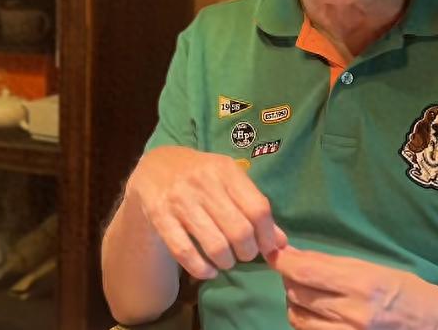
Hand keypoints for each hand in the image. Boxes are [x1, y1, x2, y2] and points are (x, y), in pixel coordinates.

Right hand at [126, 145, 286, 279]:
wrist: (155, 166)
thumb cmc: (200, 174)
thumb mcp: (228, 181)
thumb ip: (253, 207)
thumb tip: (282, 243)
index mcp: (225, 170)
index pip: (258, 208)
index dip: (267, 235)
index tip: (268, 248)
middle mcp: (203, 182)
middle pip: (239, 230)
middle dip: (247, 252)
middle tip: (244, 254)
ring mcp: (180, 199)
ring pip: (215, 245)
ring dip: (226, 262)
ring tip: (226, 261)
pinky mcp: (159, 216)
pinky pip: (185, 253)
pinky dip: (202, 269)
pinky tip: (208, 270)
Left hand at [268, 246, 437, 329]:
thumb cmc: (411, 292)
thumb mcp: (375, 269)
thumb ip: (334, 265)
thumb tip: (295, 256)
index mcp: (361, 283)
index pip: (305, 271)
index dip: (283, 261)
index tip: (274, 253)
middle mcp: (352, 313)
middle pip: (298, 294)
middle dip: (290, 280)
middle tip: (296, 272)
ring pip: (299, 319)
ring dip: (295, 304)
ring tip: (306, 296)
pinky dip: (307, 325)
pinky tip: (315, 317)